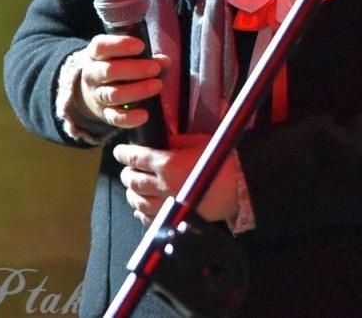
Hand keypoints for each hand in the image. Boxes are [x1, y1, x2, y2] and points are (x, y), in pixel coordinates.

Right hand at [74, 34, 168, 130]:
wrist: (92, 90)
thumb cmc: (117, 65)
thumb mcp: (125, 55)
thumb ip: (145, 56)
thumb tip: (164, 61)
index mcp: (95, 54)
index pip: (101, 46)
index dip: (120, 45)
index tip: (140, 46)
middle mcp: (92, 74)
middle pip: (109, 71)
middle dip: (134, 69)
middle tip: (155, 68)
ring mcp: (96, 95)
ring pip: (112, 94)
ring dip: (136, 91)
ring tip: (157, 86)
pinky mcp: (103, 113)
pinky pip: (114, 117)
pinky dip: (129, 118)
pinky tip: (144, 115)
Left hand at [114, 133, 240, 225]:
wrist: (241, 188)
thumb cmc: (224, 162)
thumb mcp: (200, 142)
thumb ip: (177, 141)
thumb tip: (162, 141)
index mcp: (167, 164)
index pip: (136, 158)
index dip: (124, 153)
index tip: (120, 151)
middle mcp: (162, 186)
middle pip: (132, 180)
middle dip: (127, 172)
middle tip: (128, 168)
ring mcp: (165, 205)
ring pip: (136, 201)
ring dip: (131, 193)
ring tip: (133, 187)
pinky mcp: (173, 219)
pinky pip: (148, 219)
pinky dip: (141, 212)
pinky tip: (142, 207)